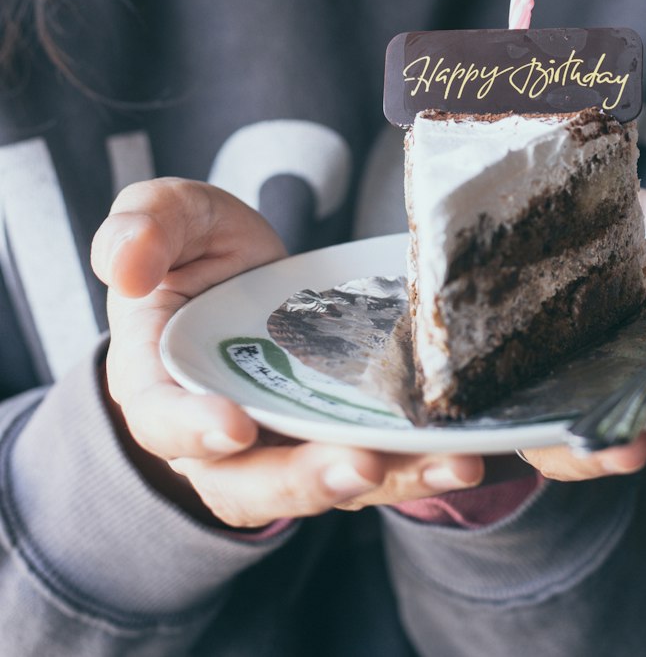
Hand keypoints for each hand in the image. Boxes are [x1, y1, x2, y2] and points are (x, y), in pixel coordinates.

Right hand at [92, 179, 483, 527]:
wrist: (243, 272)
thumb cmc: (194, 249)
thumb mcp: (168, 217)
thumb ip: (142, 228)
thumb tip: (123, 265)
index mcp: (159, 383)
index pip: (163, 420)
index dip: (193, 429)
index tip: (235, 424)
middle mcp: (216, 436)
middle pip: (251, 482)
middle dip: (307, 479)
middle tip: (359, 464)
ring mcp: (281, 444)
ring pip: (323, 484)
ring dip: (386, 481)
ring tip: (446, 463)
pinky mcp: (336, 437)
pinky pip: (374, 463)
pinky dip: (419, 464)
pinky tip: (467, 449)